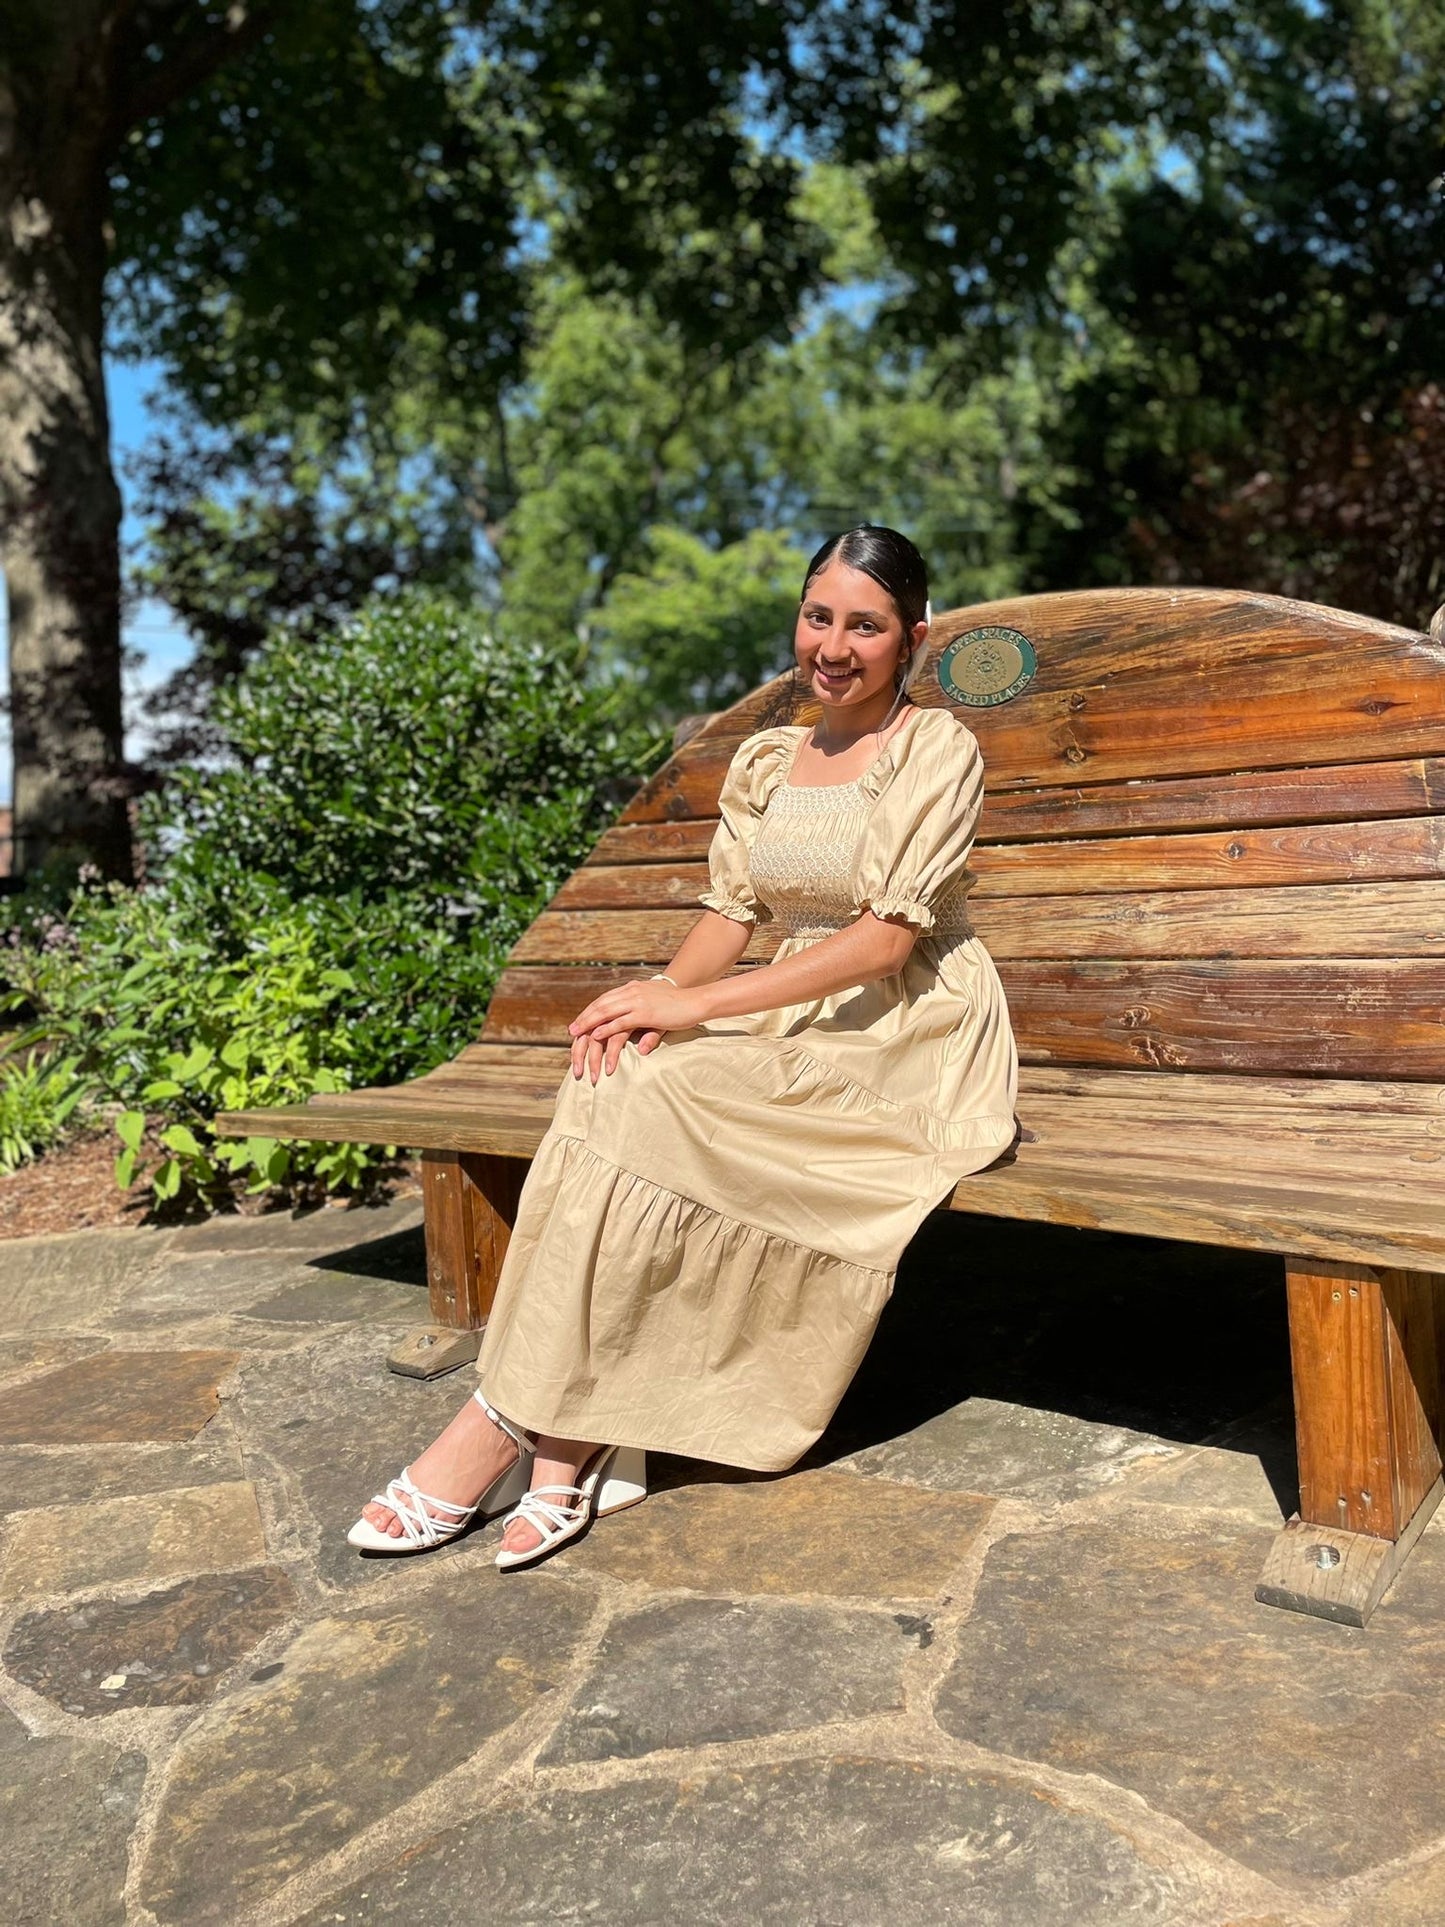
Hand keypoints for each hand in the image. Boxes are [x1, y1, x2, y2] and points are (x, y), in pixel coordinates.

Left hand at [568, 979, 705, 1080]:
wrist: (696, 1001)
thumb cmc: (678, 1006)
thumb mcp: (656, 1009)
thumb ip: (643, 1022)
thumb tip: (638, 1039)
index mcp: (632, 989)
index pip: (605, 999)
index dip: (590, 1011)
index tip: (579, 1022)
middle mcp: (631, 992)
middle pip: (601, 1004)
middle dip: (584, 1018)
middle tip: (571, 1030)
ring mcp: (638, 1002)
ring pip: (606, 1012)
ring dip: (589, 1023)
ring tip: (577, 1034)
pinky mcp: (645, 1013)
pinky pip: (620, 1021)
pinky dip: (606, 1028)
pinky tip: (596, 1035)